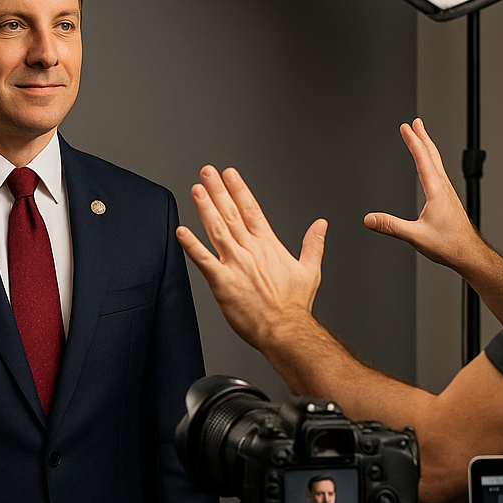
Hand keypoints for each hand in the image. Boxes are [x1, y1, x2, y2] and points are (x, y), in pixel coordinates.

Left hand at [176, 165, 325, 351]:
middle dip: (218, 190)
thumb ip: (313, 244)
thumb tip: (321, 225)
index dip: (239, 190)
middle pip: (231, 214)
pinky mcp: (223, 284)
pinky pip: (204, 261)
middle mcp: (251, 251)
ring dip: (205, 208)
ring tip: (196, 189)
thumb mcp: (310, 270)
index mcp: (269, 246)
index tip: (229, 174)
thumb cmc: (295, 307)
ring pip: (217, 230)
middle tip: (207, 172)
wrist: (286, 331)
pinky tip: (181, 231)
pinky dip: (192, 246)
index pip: (252, 210)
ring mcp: (236, 266)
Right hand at [363, 119, 484, 273]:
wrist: (469, 254)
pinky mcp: (448, 200)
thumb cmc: (449, 245)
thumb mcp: (415, 236)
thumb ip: (391, 226)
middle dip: (423, 137)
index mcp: (436, 191)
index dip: (413, 141)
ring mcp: (448, 193)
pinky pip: (439, 174)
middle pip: (433, 155)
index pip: (423, 159)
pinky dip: (432, 162)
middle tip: (416, 123)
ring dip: (428, 148)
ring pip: (437, 163)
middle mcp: (444, 188)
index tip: (406, 127)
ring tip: (422, 138)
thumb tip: (370, 219)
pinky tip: (430, 168)